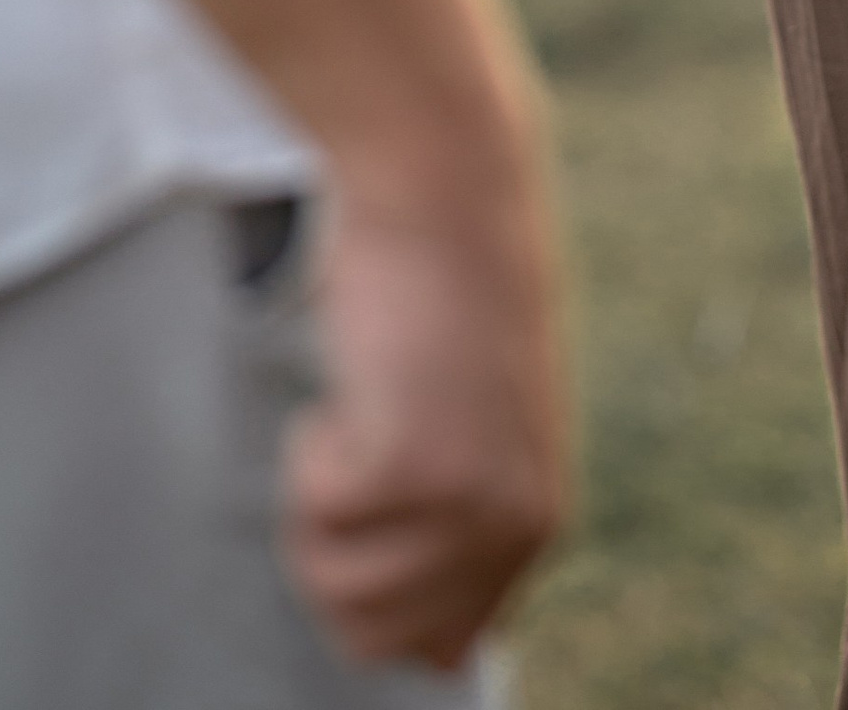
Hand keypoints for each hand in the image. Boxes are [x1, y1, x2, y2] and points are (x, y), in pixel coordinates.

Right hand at [284, 159, 569, 668]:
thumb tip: (438, 667)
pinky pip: (311, 506)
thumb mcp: (477, 431)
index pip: (437, 644)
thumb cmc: (442, 297)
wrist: (444, 186)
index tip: (373, 490)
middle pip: (370, 634)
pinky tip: (358, 377)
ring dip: (316, 500)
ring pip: (332, 585)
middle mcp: (516, 527)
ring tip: (362, 408)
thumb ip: (466, 539)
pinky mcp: (411, 466)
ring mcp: (468, 503)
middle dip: (332, 548)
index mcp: (536, 524)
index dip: (378, 582)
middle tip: (359, 445)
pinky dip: (311, 443)